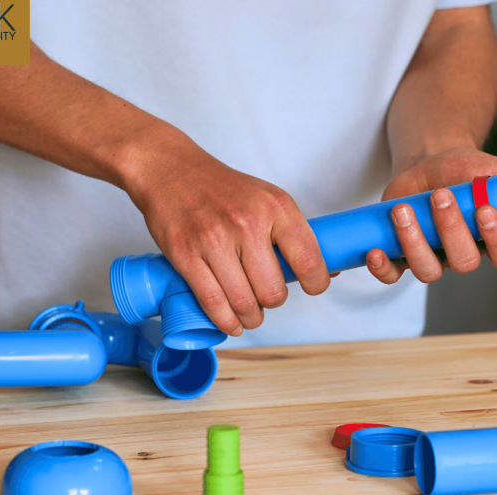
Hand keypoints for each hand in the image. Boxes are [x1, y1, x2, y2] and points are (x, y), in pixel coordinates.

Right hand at [120, 127, 329, 336]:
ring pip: (244, 303)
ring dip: (250, 317)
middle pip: (273, 291)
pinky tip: (231, 322)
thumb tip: (326, 269)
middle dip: (273, 302)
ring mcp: (214, 240)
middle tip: (267, 297)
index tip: (311, 287)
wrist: (171, 170)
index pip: (308, 261)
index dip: (315, 284)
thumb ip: (292, 232)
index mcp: (276, 207)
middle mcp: (247, 223)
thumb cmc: (222, 188)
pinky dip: (225, 321)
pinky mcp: (186, 255)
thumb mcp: (267, 198)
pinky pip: (213, 302)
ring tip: (249, 314)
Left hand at [366, 147, 496, 283]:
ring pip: (427, 270)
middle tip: (440, 195)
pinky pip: (394, 275)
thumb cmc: (466, 171)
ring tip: (403, 211)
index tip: (485, 212)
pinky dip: (383, 269)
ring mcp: (431, 256)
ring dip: (414, 244)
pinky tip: (375, 252)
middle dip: (451, 230)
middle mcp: (462, 253)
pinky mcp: (402, 255)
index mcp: (492, 239)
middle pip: (464, 262)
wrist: (428, 163)